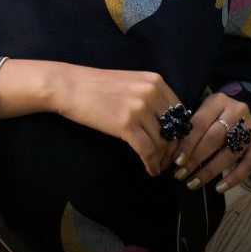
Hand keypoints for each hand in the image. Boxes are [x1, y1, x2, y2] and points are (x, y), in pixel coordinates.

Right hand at [54, 65, 187, 177]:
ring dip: (162, 159)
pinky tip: (150, 170)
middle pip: (173, 128)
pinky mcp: (126, 125)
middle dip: (173, 148)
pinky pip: (147, 150)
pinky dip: (152, 163)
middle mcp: (151, 93)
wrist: (70, 86)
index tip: (175, 145)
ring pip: (162, 142)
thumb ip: (150, 97)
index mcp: (155, 81)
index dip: (179, 132)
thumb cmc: (97, 86)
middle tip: (169, 162)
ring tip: (158, 167)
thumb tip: (167, 122)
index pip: (179, 112)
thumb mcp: (131, 84)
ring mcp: (139, 108)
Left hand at [170, 92, 250, 192]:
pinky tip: (219, 187)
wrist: (239, 113)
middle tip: (182, 175)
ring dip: (210, 171)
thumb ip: (190, 129)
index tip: (177, 162)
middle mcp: (238, 111)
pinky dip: (234, 178)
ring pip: (230, 153)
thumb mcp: (201, 114)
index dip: (188, 144)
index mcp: (218, 101)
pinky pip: (249, 164)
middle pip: (215, 138)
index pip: (200, 123)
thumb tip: (173, 156)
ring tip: (194, 183)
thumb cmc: (213, 116)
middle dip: (196, 159)